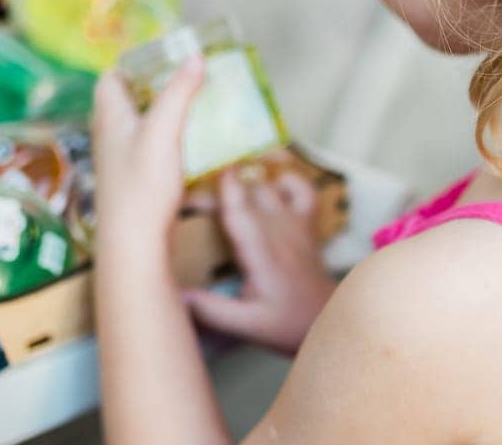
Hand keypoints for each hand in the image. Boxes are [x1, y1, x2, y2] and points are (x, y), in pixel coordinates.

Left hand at [92, 56, 205, 258]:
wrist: (135, 245)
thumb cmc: (142, 186)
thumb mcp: (164, 131)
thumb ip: (179, 92)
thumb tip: (195, 56)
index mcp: (110, 118)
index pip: (111, 79)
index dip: (132, 64)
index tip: (163, 56)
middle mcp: (112, 137)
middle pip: (129, 100)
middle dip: (156, 86)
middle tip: (188, 77)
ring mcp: (124, 160)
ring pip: (144, 125)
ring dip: (167, 113)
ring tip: (198, 104)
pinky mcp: (138, 181)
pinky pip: (154, 149)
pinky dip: (173, 139)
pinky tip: (196, 142)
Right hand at [182, 168, 336, 355]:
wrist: (326, 318)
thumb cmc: (285, 323)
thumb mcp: (245, 325)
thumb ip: (211, 310)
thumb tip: (175, 294)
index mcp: (263, 254)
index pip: (240, 213)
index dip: (222, 192)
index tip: (201, 176)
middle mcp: (280, 231)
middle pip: (249, 193)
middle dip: (221, 187)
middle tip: (193, 194)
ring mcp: (296, 224)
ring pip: (271, 186)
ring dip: (247, 179)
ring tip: (223, 179)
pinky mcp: (306, 223)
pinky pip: (303, 189)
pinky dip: (287, 179)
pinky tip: (269, 183)